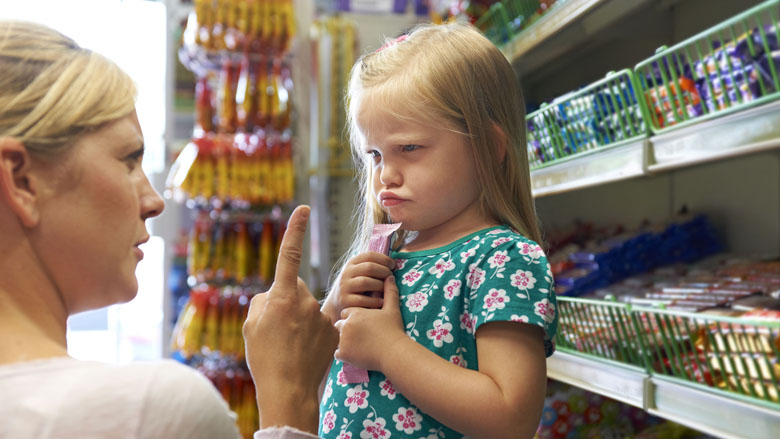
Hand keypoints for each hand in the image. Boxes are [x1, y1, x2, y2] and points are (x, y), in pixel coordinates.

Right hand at [243, 205, 337, 433]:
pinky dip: (312, 334)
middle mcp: (305, 300)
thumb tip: (275, 295)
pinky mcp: (334, 330)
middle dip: (286, 301)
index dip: (296, 230)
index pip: (290, 254)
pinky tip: (304, 351)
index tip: (303, 208)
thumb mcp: (252, 326)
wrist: (289, 389)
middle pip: (294, 290)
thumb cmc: (265, 357)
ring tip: (289, 345)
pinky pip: (320, 324)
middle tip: (276, 329)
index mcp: (282, 296)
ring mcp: (322, 315)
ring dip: (299, 320)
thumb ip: (263, 302)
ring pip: (307, 309)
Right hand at [322, 251, 394, 322]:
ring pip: (365, 282)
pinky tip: (382, 302)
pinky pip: (362, 300)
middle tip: (391, 277)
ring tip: (386, 290)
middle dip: (384, 271)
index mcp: (352, 263)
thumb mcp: (361, 273)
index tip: (393, 265)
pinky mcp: (345, 301)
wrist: (338, 303)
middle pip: (369, 267)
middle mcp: (346, 273)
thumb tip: (393, 263)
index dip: (384, 259)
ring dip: (380, 286)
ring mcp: (345, 287)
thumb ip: (373, 266)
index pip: (369, 255)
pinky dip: (375, 301)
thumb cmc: (358, 287)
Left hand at [334, 275, 407, 371]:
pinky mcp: (343, 353)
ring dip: (344, 341)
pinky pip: (337, 353)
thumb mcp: (392, 309)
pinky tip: (355, 354)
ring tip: (357, 346)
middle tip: (359, 336)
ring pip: (337, 339)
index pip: (346, 313)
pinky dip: (344, 354)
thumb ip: (389, 291)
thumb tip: (389, 276)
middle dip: (346, 329)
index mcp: (355, 312)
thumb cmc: (394, 330)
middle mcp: (346, 324)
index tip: (362, 324)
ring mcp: (343, 340)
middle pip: (340, 325)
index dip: (354, 318)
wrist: (394, 351)